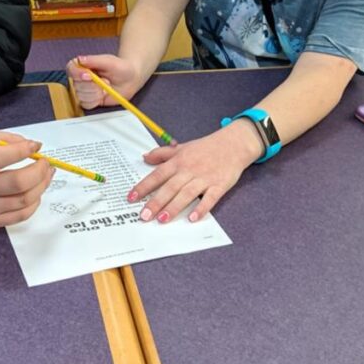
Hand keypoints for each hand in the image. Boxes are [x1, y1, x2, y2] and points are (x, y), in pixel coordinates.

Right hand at [0, 131, 54, 228]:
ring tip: (46, 175)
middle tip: (46, 163)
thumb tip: (34, 146)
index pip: (0, 158)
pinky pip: (19, 216)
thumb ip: (5, 139)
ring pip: (23, 201)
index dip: (23, 151)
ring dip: (41, 186)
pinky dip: (33, 203)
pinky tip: (35, 192)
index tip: (35, 146)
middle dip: (40, 171)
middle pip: (17, 183)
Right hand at [67, 54, 141, 109]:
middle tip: (105, 81)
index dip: (77, 74)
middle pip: (76, 85)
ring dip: (95, 94)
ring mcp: (85, 89)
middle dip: (92, 86)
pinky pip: (86, 104)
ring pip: (81, 96)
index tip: (89, 75)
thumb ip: (94, 60)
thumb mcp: (109, 61)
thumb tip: (80, 59)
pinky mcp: (90, 100)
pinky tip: (103, 96)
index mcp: (83, 65)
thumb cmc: (121, 67)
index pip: (71, 69)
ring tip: (106, 88)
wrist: (130, 79)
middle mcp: (81, 77)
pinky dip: (95, 101)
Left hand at [127, 121, 262, 222]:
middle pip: (170, 187)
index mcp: (179, 161)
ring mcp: (204, 178)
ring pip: (187, 194)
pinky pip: (210, 198)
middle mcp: (189, 170)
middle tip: (143, 216)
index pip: (157, 175)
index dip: (143, 186)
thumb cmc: (206, 147)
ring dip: (174, 207)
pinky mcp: (219, 185)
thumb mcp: (182, 147)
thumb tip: (144, 157)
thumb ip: (162, 154)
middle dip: (155, 202)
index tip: (131, 197)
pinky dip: (202, 208)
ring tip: (162, 219)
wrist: (233, 144)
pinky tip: (193, 218)